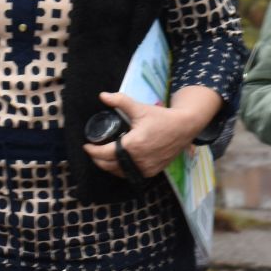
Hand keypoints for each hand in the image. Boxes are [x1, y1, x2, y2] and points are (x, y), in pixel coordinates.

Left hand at [83, 92, 201, 179]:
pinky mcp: (152, 171)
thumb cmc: (161, 118)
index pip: (105, 153)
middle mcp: (138, 160)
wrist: (183, 128)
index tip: (86, 146)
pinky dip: (122, 170)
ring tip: (102, 158)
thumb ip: (120, 101)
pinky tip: (118, 163)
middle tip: (92, 152)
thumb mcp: (139, 108)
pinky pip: (132, 174)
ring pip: (120, 172)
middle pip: (109, 166)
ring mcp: (146, 168)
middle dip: (98, 160)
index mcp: (133, 145)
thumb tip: (102, 95)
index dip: (92, 151)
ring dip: (109, 167)